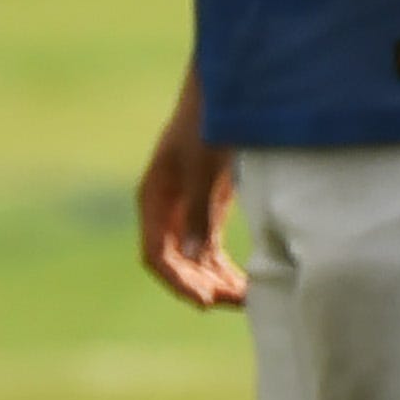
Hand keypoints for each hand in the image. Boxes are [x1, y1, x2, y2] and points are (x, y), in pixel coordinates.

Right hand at [135, 65, 246, 308]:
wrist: (225, 97)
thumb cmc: (206, 125)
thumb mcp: (201, 166)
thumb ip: (197, 211)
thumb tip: (192, 258)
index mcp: (153, 199)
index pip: (156, 254)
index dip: (178, 281)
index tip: (205, 300)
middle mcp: (165, 213)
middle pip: (176, 264)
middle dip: (202, 285)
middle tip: (234, 302)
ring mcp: (186, 214)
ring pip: (195, 263)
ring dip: (216, 283)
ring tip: (245, 300)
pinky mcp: (207, 213)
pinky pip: (211, 252)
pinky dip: (226, 270)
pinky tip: (246, 286)